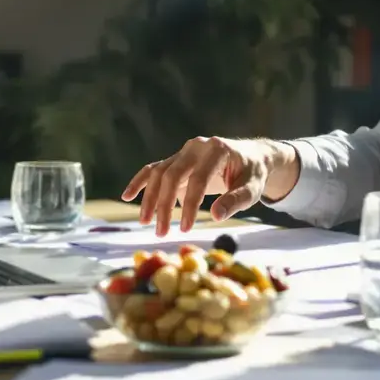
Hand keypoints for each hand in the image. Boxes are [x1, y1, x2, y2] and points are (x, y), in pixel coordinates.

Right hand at [120, 137, 298, 235]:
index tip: (185, 228)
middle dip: (164, 205)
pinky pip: (154, 169)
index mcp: (216, 150)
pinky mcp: (177, 160)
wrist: (252, 157)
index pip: (197, 179)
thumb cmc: (253, 174)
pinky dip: (140, 181)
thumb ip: (236, 200)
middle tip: (161, 232)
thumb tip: (216, 216)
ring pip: (159, 173)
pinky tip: (127, 196)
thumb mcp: (252, 188)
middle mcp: (196, 147)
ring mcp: (184, 152)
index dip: (189, 205)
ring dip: (150, 198)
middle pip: (172, 175)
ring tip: (145, 222)